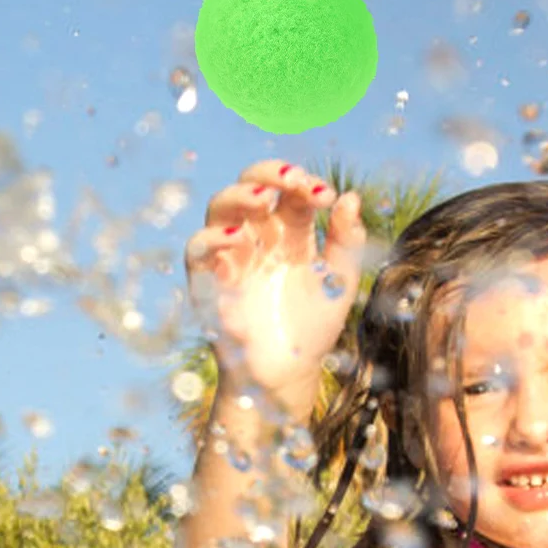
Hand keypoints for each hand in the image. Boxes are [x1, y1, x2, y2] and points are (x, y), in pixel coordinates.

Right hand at [185, 161, 365, 410]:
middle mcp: (257, 237)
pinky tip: (236, 237)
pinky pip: (197, 248)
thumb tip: (351, 197)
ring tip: (264, 199)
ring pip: (220, 206)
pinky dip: (212, 237)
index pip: (290, 191)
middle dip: (268, 173)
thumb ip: (347, 240)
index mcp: (289, 233)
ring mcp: (230, 255)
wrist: (288, 374)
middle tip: (294, 181)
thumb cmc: (312, 328)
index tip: (325, 196)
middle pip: (250, 185)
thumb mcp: (339, 282)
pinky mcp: (208, 280)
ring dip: (239, 194)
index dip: (305, 183)